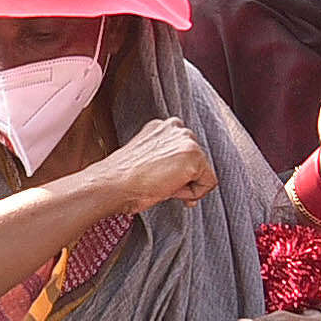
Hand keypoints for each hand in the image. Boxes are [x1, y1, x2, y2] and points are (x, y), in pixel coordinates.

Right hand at [89, 116, 214, 211]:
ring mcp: (187, 141)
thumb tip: (180, 174)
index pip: (185, 151)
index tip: (163, 179)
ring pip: (203, 172)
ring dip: (187, 185)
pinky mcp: (194, 157)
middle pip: (197, 160)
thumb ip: (166, 157)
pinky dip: (193, 194)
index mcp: (163, 126)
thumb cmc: (122, 178)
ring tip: (163, 186)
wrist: (112, 184)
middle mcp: (177, 128)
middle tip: (161, 185)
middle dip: (184, 178)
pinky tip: (170, 189)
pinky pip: (208, 184)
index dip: (177, 172)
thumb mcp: (146, 158)